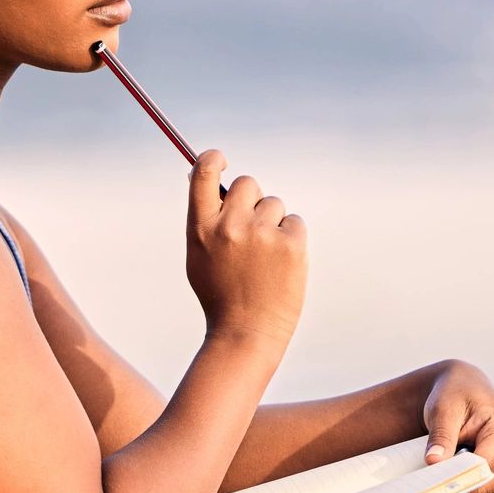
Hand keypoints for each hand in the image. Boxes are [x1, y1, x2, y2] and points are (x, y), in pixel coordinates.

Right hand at [184, 148, 306, 348]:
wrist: (246, 333)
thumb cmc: (220, 295)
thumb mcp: (198, 256)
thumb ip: (203, 219)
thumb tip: (204, 177)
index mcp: (201, 228)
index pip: (204, 173)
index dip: (213, 159)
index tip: (221, 159)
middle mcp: (230, 226)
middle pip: (247, 183)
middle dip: (251, 200)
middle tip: (251, 230)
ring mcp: (262, 234)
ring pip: (274, 204)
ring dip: (272, 223)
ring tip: (265, 258)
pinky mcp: (291, 244)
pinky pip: (295, 222)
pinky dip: (291, 238)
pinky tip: (280, 264)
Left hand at [421, 360, 493, 492]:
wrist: (466, 389)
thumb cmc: (455, 395)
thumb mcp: (443, 410)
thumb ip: (441, 437)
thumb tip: (433, 462)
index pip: (483, 470)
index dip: (456, 482)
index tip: (429, 487)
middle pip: (485, 489)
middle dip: (455, 490)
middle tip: (425, 489)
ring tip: (436, 479)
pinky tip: (448, 479)